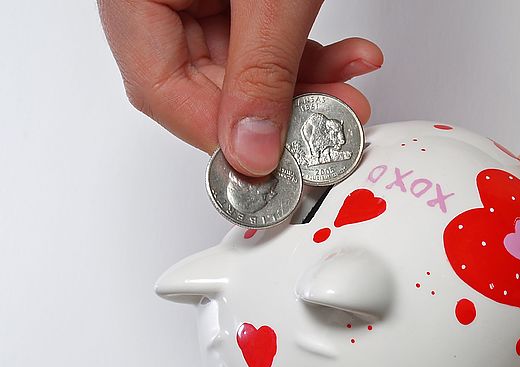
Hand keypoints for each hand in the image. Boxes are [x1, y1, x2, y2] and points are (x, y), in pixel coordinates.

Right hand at [99, 0, 382, 174]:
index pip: (160, 89)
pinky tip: (347, 58)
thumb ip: (264, 71)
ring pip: (243, 69)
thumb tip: (252, 150)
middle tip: (333, 123)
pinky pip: (261, 42)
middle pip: (207, 85)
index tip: (271, 163)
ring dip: (306, 85)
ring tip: (352, 88)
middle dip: (282, 110)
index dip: (218, 134)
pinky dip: (307, 56)